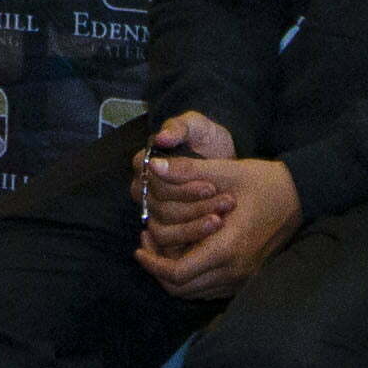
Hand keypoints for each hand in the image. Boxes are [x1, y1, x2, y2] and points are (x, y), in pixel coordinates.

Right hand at [129, 109, 236, 229]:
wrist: (224, 163)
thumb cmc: (207, 140)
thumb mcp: (197, 126)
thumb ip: (179, 127)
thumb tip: (161, 139)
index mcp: (144, 163)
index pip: (154, 180)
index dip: (182, 187)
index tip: (210, 186)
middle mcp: (142, 188)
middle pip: (160, 206)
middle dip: (193, 206)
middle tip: (223, 204)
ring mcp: (151, 210)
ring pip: (164, 226)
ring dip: (194, 226)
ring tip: (221, 220)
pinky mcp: (164, 229)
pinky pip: (170, 241)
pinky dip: (191, 238)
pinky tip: (212, 235)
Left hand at [140, 158, 299, 301]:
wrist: (302, 195)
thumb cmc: (264, 182)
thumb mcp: (227, 171)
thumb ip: (188, 171)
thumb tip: (156, 167)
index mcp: (227, 247)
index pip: (178, 273)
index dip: (152, 264)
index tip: (138, 247)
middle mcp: (235, 270)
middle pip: (182, 288)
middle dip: (157, 267)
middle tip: (147, 240)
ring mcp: (243, 278)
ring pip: (195, 292)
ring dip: (173, 273)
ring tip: (162, 244)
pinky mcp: (248, 278)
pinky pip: (210, 289)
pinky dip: (192, 277)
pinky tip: (186, 252)